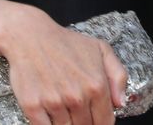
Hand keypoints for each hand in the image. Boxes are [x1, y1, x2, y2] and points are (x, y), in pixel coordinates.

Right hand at [5, 11, 126, 124]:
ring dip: (66, 123)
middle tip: (78, 111)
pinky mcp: (32, 106)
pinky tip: (50, 113)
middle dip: (84, 122)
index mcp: (96, 85)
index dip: (101, 122)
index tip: (96, 118)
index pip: (105, 121)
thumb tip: (120, 103)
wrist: (32, 36)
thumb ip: (118, 76)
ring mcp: (54, 103)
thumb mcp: (101, 50)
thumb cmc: (66, 43)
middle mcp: (77, 97)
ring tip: (64, 108)